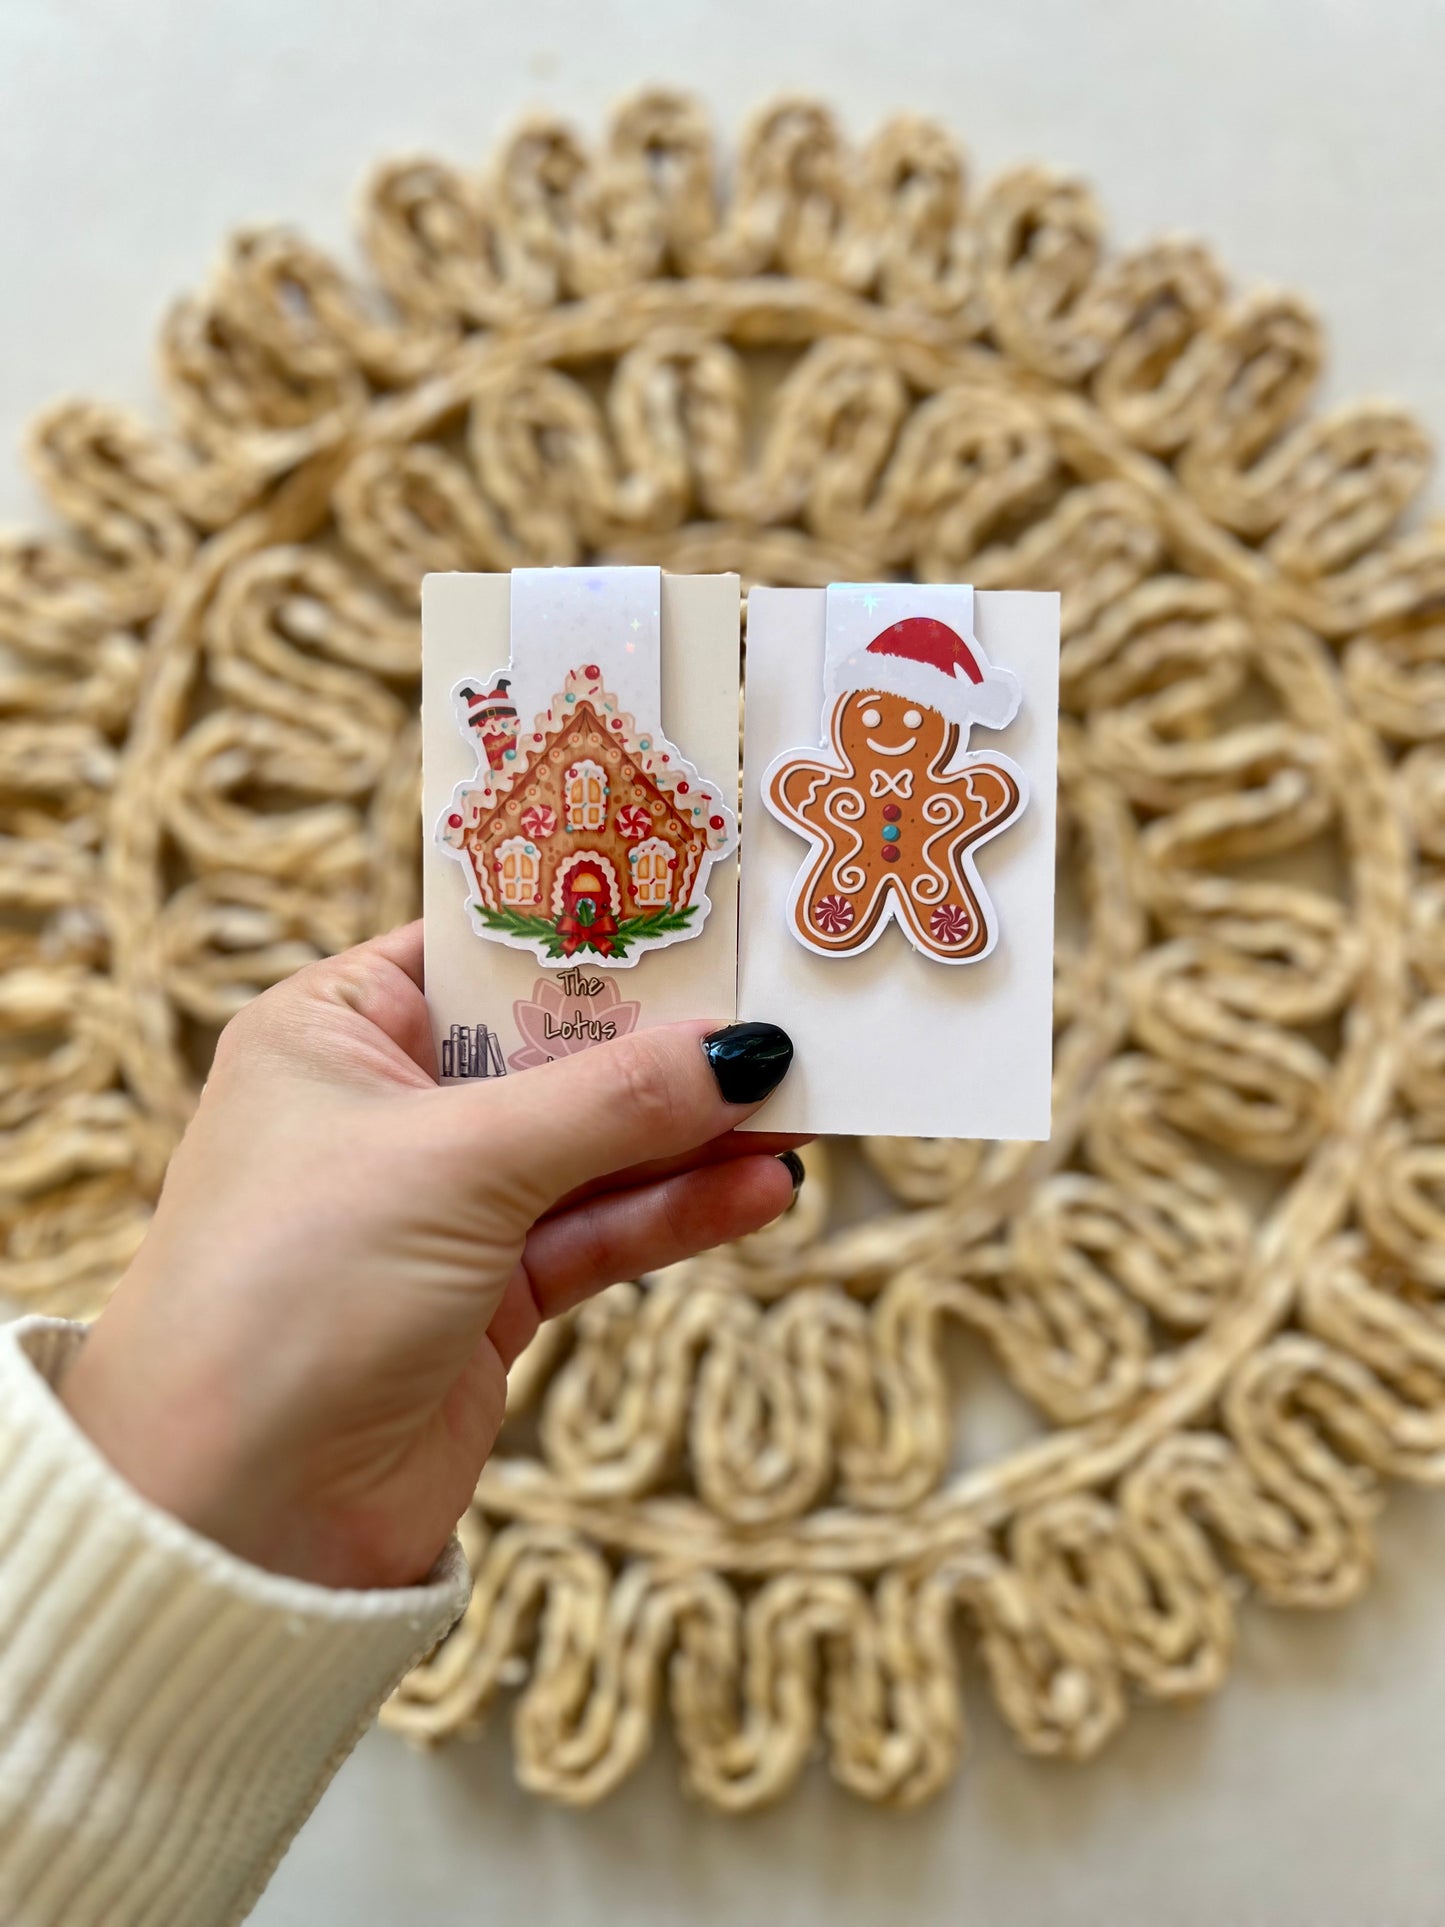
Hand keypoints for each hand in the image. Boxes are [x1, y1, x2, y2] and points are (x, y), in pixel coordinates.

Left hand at [60, 923, 799, 1588]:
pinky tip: (758, 1191)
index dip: (594, 933)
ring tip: (805, 1109)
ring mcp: (441, 1207)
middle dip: (666, 1044)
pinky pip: (600, 1233)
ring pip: (593, 1148)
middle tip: (787, 1020)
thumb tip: (743, 1046)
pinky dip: (676, 1213)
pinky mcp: (488, 1298)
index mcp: (335, 1032)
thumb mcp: (456, 1165)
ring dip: (692, 1136)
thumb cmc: (292, 1292)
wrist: (229, 1522)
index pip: (483, 950)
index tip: (709, 912)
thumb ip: (608, 1101)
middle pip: (554, 1050)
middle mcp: (387, 1108)